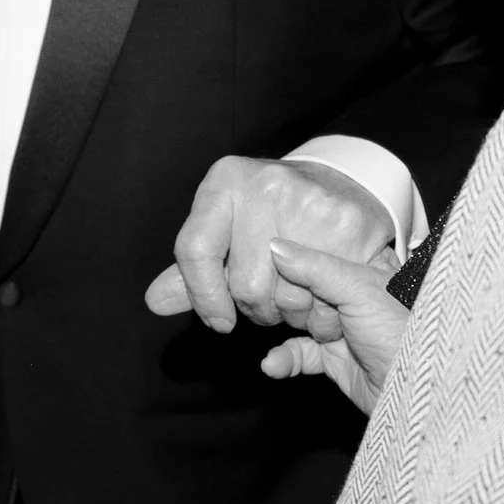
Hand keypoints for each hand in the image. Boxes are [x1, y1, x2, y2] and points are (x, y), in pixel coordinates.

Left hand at [145, 153, 395, 334]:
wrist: (341, 182)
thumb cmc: (272, 212)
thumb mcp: (227, 226)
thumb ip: (193, 268)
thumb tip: (154, 302)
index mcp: (225, 181)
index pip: (194, 250)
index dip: (203, 296)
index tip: (219, 322)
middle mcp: (265, 185)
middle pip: (245, 283)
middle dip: (255, 308)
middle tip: (267, 303)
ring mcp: (311, 202)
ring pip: (288, 296)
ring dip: (289, 313)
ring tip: (295, 295)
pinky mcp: (349, 224)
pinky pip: (326, 295)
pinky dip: (322, 309)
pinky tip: (321, 295)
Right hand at [261, 237, 406, 417]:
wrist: (412, 392)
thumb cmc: (401, 335)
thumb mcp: (359, 289)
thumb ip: (316, 268)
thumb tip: (275, 247)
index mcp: (366, 265)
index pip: (317, 252)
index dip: (301, 264)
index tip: (289, 270)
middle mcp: (353, 293)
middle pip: (301, 286)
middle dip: (302, 303)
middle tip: (325, 311)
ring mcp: (342, 326)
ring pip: (298, 318)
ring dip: (293, 328)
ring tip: (317, 335)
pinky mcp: (333, 357)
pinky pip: (297, 354)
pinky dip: (284, 359)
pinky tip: (273, 364)